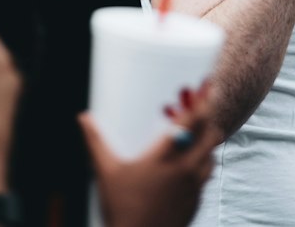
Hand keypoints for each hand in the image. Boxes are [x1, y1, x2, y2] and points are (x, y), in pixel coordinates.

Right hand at [79, 90, 221, 226]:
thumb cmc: (120, 209)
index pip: (192, 123)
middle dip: (208, 119)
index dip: (202, 101)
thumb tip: (83, 117)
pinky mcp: (196, 203)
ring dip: (206, 142)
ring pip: (211, 156)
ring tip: (195, 134)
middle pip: (210, 135)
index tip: (207, 85)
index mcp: (164, 158)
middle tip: (201, 109)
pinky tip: (189, 164)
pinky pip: (206, 177)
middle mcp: (184, 170)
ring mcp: (193, 188)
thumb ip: (96, 142)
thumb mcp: (106, 173)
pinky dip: (202, 165)